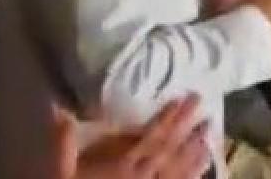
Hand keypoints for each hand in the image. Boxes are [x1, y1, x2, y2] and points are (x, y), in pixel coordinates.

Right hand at [52, 97, 210, 178]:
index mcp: (122, 167)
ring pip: (179, 172)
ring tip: (211, 138)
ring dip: (196, 154)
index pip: (150, 138)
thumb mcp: (60, 174)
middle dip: (187, 128)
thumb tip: (59, 110)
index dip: (167, 118)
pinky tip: (202, 173)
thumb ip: (62, 145)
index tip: (182, 100)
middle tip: (205, 110)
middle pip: (170, 151)